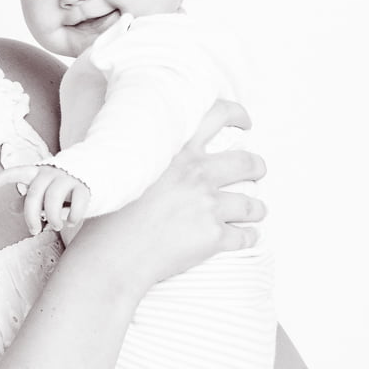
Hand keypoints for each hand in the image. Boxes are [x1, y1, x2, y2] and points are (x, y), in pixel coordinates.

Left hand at [0, 165, 91, 234]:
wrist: (96, 171)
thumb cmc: (64, 185)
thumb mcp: (46, 189)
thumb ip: (30, 197)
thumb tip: (11, 208)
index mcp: (39, 173)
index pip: (20, 172)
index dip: (6, 177)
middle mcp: (52, 173)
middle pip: (34, 194)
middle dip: (32, 215)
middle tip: (34, 230)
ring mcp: (68, 178)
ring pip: (53, 198)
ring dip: (52, 216)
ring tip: (56, 225)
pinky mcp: (84, 187)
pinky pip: (76, 203)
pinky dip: (73, 216)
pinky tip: (72, 221)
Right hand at [71, 100, 267, 290]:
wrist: (113, 254)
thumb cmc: (111, 214)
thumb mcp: (129, 169)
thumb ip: (152, 155)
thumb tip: (161, 149)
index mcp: (177, 151)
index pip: (216, 116)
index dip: (236, 113)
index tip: (244, 120)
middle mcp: (197, 174)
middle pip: (247, 163)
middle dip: (257, 167)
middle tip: (257, 170)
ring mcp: (208, 206)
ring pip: (252, 204)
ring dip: (257, 208)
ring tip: (254, 210)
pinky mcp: (214, 236)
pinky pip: (245, 236)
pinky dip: (248, 237)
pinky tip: (245, 237)